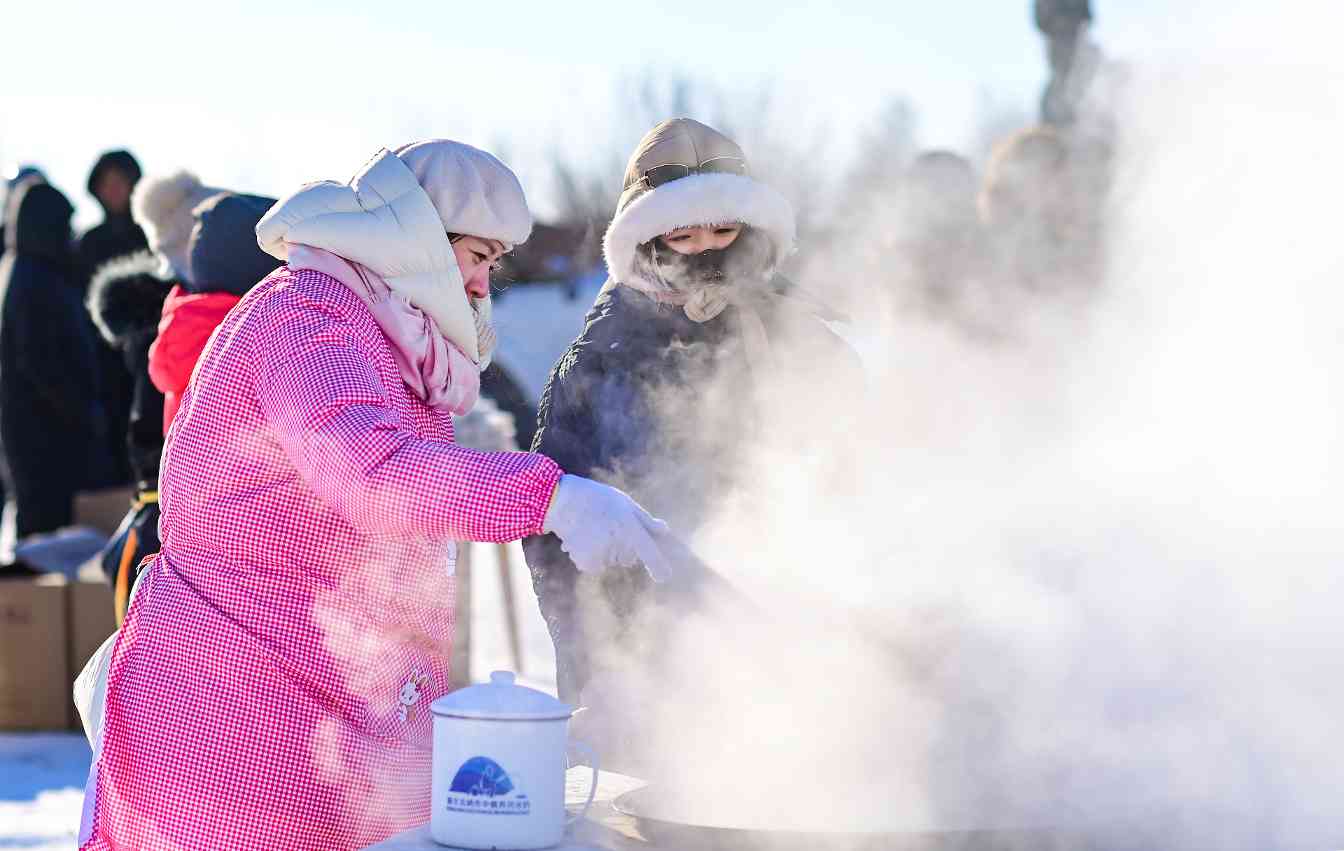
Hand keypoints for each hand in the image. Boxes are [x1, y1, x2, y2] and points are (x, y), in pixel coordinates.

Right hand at [542, 475, 672, 581]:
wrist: (562, 501)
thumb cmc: (596, 499)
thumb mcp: (625, 503)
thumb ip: (645, 520)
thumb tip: (665, 531)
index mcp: (630, 527)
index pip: (648, 551)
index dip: (658, 565)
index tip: (665, 577)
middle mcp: (618, 543)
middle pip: (629, 557)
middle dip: (623, 547)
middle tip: (609, 527)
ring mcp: (602, 554)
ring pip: (612, 561)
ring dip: (606, 551)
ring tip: (593, 530)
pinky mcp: (587, 563)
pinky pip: (596, 566)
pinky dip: (590, 557)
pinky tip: (583, 540)